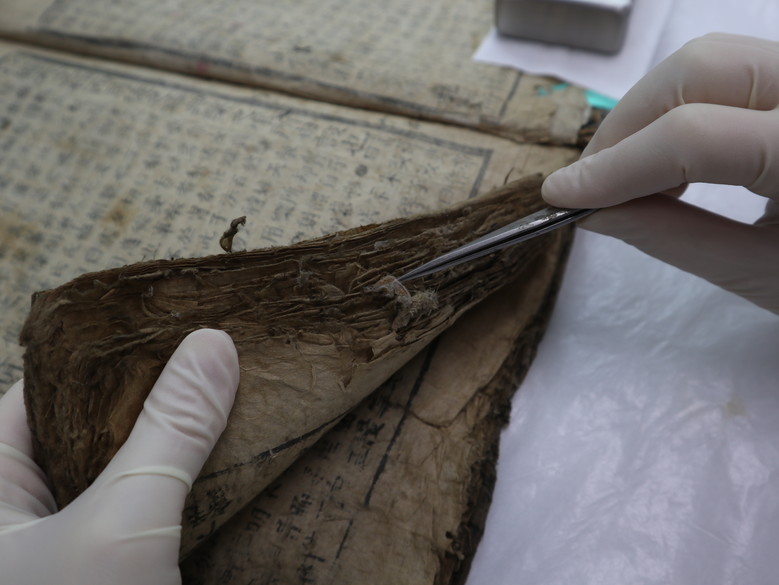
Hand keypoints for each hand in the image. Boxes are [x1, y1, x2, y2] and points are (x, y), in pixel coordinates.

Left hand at [0, 329, 238, 584]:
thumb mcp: (123, 522)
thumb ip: (169, 432)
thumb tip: (214, 344)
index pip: (46, 393)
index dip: (108, 356)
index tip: (172, 322)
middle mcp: (23, 514)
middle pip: (93, 430)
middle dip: (155, 398)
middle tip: (214, 355)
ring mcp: (72, 545)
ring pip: (128, 472)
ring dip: (177, 444)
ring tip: (230, 394)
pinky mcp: (116, 569)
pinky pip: (151, 510)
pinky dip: (186, 488)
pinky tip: (231, 460)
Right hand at [542, 33, 778, 313]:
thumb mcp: (764, 274)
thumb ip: (671, 237)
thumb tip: (591, 211)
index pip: (693, 135)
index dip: (614, 166)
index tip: (561, 197)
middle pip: (697, 68)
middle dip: (627, 127)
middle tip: (594, 186)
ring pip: (710, 59)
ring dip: (650, 113)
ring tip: (630, 177)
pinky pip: (733, 70)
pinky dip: (682, 107)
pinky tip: (671, 157)